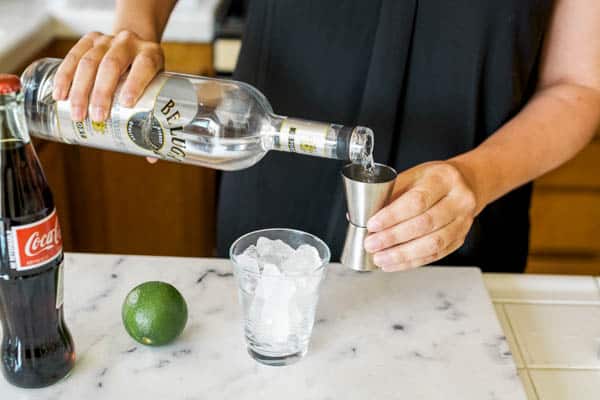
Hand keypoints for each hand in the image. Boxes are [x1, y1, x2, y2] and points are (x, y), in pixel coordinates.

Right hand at [52, 30, 164, 121]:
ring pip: (89, 62)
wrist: (135, 44)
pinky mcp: (89, 39)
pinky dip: (64, 77)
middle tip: (97, 118)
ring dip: (80, 90)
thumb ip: (153, 112)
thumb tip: (150, 154)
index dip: (134, 84)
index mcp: (151, 54)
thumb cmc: (147, 73)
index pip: (144, 66)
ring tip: (77, 114)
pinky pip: (72, 56)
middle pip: (112, 65)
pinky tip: (59, 95)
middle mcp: (129, 43)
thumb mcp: (156, 85)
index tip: (126, 104)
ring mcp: (107, 40)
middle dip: (102, 93)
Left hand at [364, 161, 478, 271]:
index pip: (417, 201)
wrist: (466, 183)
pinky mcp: (460, 239)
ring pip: (432, 244)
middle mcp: (459, 200)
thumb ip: (389, 195)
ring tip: (380, 258)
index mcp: (444, 179)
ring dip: (402, 255)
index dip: (392, 216)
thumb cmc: (433, 180)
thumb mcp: (413, 176)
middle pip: (424, 224)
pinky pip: (435, 255)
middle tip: (371, 244)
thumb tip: (357, 215)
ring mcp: (463, 222)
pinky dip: (412, 262)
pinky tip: (394, 263)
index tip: (372, 225)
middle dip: (393, 237)